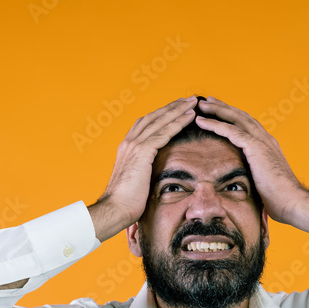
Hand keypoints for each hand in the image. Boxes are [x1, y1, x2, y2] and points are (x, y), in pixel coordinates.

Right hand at [95, 96, 199, 228]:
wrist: (116, 207)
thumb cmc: (126, 201)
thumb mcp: (135, 180)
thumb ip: (143, 171)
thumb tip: (153, 174)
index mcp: (126, 147)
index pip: (146, 124)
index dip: (161, 115)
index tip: (175, 109)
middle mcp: (129, 142)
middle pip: (154, 117)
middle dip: (171, 107)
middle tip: (187, 99)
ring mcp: (134, 145)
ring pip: (160, 120)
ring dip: (177, 110)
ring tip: (192, 102)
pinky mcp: (142, 151)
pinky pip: (164, 132)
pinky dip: (177, 122)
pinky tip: (189, 117)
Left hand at [194, 96, 308, 231]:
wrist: (291, 201)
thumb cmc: (278, 198)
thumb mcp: (263, 181)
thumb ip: (253, 175)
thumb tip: (241, 182)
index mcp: (268, 146)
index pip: (248, 125)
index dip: (233, 117)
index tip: (219, 112)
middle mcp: (266, 139)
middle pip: (241, 117)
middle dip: (224, 108)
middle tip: (207, 101)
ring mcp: (262, 141)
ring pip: (235, 119)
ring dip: (217, 110)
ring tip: (202, 106)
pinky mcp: (255, 147)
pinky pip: (231, 131)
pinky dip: (215, 124)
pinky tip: (202, 121)